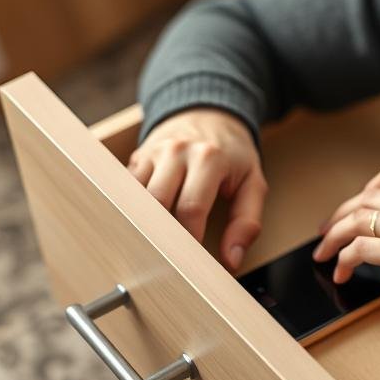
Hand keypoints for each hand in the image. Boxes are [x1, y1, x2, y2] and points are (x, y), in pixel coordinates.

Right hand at [127, 108, 267, 270]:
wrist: (208, 113)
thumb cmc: (232, 154)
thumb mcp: (253, 182)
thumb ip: (247, 222)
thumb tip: (231, 260)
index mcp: (209, 158)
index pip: (191, 208)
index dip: (189, 242)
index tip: (192, 266)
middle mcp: (177, 151)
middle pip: (157, 203)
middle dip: (162, 237)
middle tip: (169, 264)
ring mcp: (153, 152)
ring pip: (135, 198)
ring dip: (143, 225)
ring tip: (154, 250)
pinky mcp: (137, 157)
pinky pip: (126, 190)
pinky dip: (132, 211)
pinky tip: (141, 228)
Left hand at [312, 160, 379, 320]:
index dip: (370, 186)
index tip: (361, 203)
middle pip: (366, 196)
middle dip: (342, 213)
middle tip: (330, 231)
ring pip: (356, 221)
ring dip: (334, 237)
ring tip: (324, 253)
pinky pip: (359, 250)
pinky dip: (344, 260)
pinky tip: (342, 273)